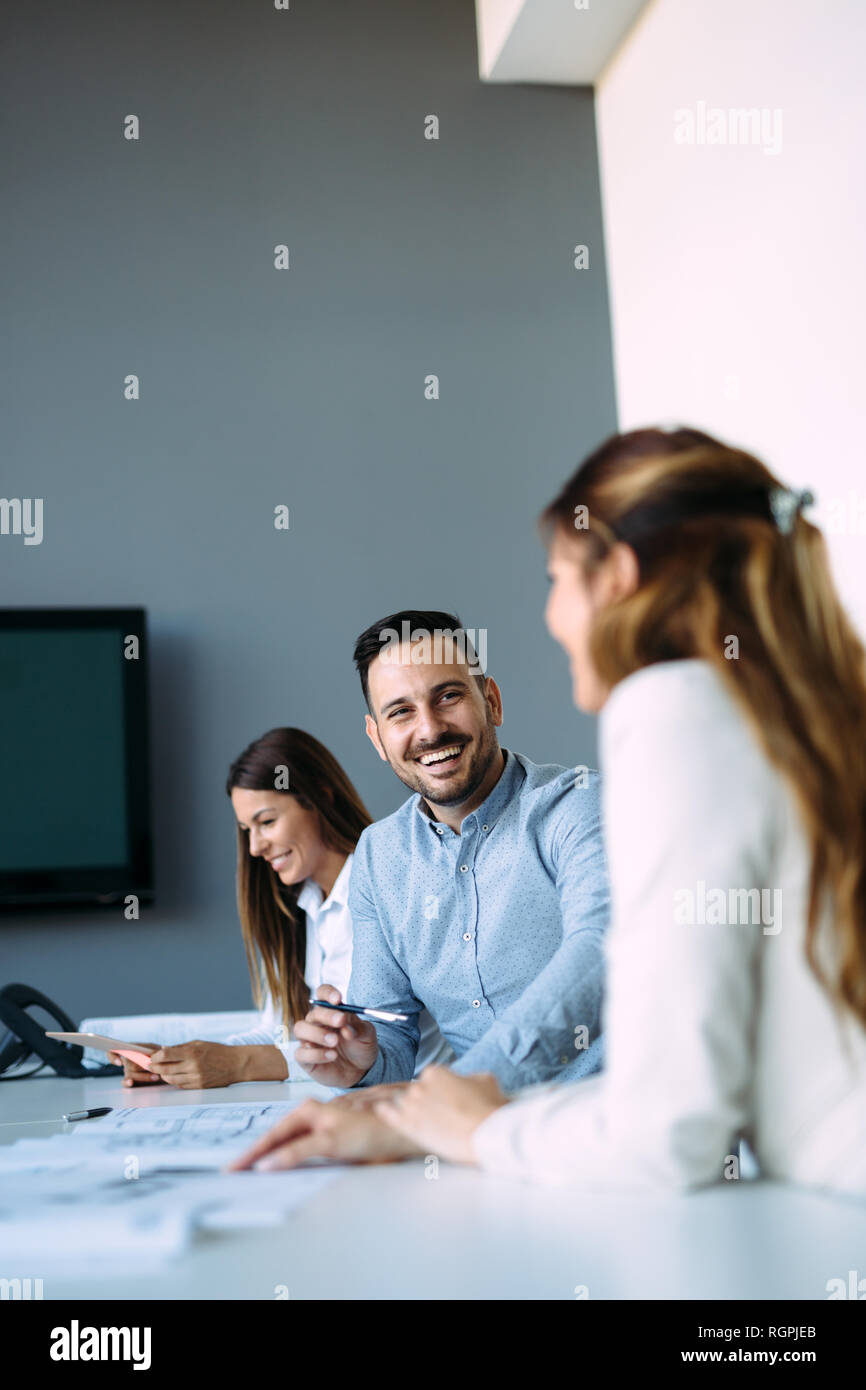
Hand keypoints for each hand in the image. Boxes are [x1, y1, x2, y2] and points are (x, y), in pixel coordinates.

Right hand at [107, 1051, 163, 1087]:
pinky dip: (128, 1083)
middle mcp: (127, 1060)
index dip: (113, 1057)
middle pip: (128, 1064)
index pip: (114, 1051)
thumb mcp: (158, 1050)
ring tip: (156, 1076)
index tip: (120, 1062)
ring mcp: (128, 1071)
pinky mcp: (130, 1081)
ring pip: (130, 1075)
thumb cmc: (161, 1056)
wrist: (166, 1067)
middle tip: (152, 1068)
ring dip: (144, 1076)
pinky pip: (125, 1083)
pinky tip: (132, 1082)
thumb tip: (147, 1057)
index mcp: (131, 1049)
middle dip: (140, 1067)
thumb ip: (152, 1052)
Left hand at [145, 1041, 242, 1089]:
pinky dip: (174, 1081)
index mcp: (192, 1053)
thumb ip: (181, 1048)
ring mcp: (196, 1078)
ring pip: (170, 1080)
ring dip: (163, 1075)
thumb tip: (162, 1050)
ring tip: (160, 1071)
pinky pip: (180, 1085)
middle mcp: (193, 1066)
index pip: (165, 1055)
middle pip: (165, 1069)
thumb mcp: (199, 1043)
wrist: (236, 1064)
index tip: (150, 1057)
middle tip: (148, 1066)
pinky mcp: (199, 1087)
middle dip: (154, 1068)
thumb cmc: (217, 1050)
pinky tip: (173, 1076)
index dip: (155, 1057)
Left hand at [227, 1096, 424, 1171]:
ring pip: (281, 1137)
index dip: (256, 1147)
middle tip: (228, 1170)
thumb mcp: (341, 1140)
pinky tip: (267, 1166)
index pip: (279, 1131)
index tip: (239, 1163)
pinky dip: (282, 1157)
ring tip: (239, 1169)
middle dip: (250, 1152)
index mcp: (316, 1113)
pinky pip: (302, 1148)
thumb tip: (288, 1162)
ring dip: (257, 1155)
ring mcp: (324, 1122)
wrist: (404, 1126)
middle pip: (274, 1132)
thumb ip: (317, 1144)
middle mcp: (316, 1112)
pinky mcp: (334, 1137)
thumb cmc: (375, 1135)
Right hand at [292, 984, 379, 1086]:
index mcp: (331, 1011)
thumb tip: (346, 1028)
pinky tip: (332, 1056)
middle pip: (313, 1013)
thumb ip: (358, 1028)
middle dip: (327, 1015)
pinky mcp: (306, 1058)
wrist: (361, 1070)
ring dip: (317, 1033)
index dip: (328, 993)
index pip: (322, 994)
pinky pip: (301, 1053)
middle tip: (341, 1021)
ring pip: (300, 1029)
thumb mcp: (367, 1035)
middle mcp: (317, 1023)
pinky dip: (316, 1054)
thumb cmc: (361, 1046)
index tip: (338, 1000)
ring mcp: (309, 1040)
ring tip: (334, 1041)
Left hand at [374, 1066, 509, 1164]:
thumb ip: (470, 1077)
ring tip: (421, 1121)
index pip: (430, 1080)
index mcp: (436, 1072)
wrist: (487, 1134)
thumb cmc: (488, 1107)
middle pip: (416, 1093)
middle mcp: (420, 1086)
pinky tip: (381, 1111)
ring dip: (408, 1110)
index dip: (438, 1092)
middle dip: (425, 1103)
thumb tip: (468, 1081)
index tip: (447, 1102)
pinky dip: (385, 1112)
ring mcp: (411, 1106)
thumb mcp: (485, 1080)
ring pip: (402, 1103)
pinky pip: (388, 1114)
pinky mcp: (408, 1125)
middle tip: (440, 1116)